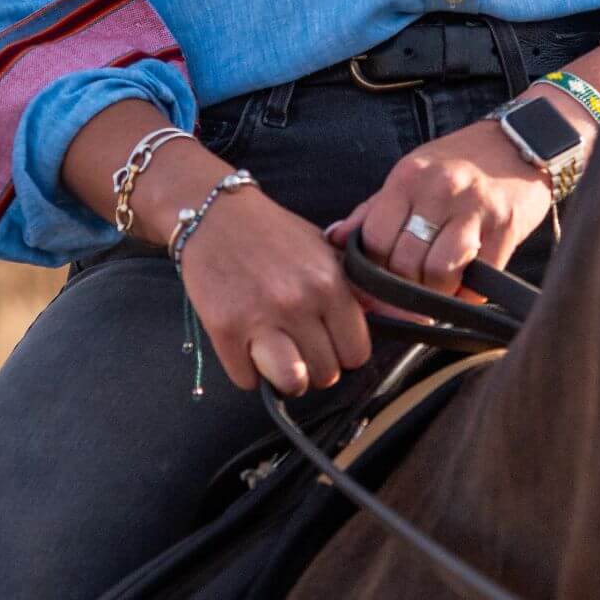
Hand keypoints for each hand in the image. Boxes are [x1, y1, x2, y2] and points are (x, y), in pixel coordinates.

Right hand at [177, 184, 371, 398]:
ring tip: (277, 356)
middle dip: (314, 365)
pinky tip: (246, 345)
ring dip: (285, 377)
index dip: (343, 351)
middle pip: (326, 374)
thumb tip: (383, 319)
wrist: (217, 216)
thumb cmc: (273, 234)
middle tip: (299, 345)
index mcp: (329, 282)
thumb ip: (352, 286)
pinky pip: (247, 380)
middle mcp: (299, 302)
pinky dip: (246, 369)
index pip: (356, 352)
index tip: (329, 342)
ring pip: (292, 383)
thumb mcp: (324, 249)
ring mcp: (260, 318)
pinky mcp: (224, 329)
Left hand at [325, 117, 552, 296]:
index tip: (376, 291)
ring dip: (436, 293)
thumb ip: (372, 210)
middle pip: (404, 262)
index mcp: (408, 177)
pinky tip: (466, 283)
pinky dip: (468, 293)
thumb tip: (334, 240)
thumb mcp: (411, 174)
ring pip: (438, 273)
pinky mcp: (505, 226)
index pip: (374, 240)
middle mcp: (439, 189)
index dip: (371, 273)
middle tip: (410, 296)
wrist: (523, 139)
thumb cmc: (461, 161)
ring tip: (438, 289)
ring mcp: (474, 207)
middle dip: (404, 289)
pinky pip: (478, 280)